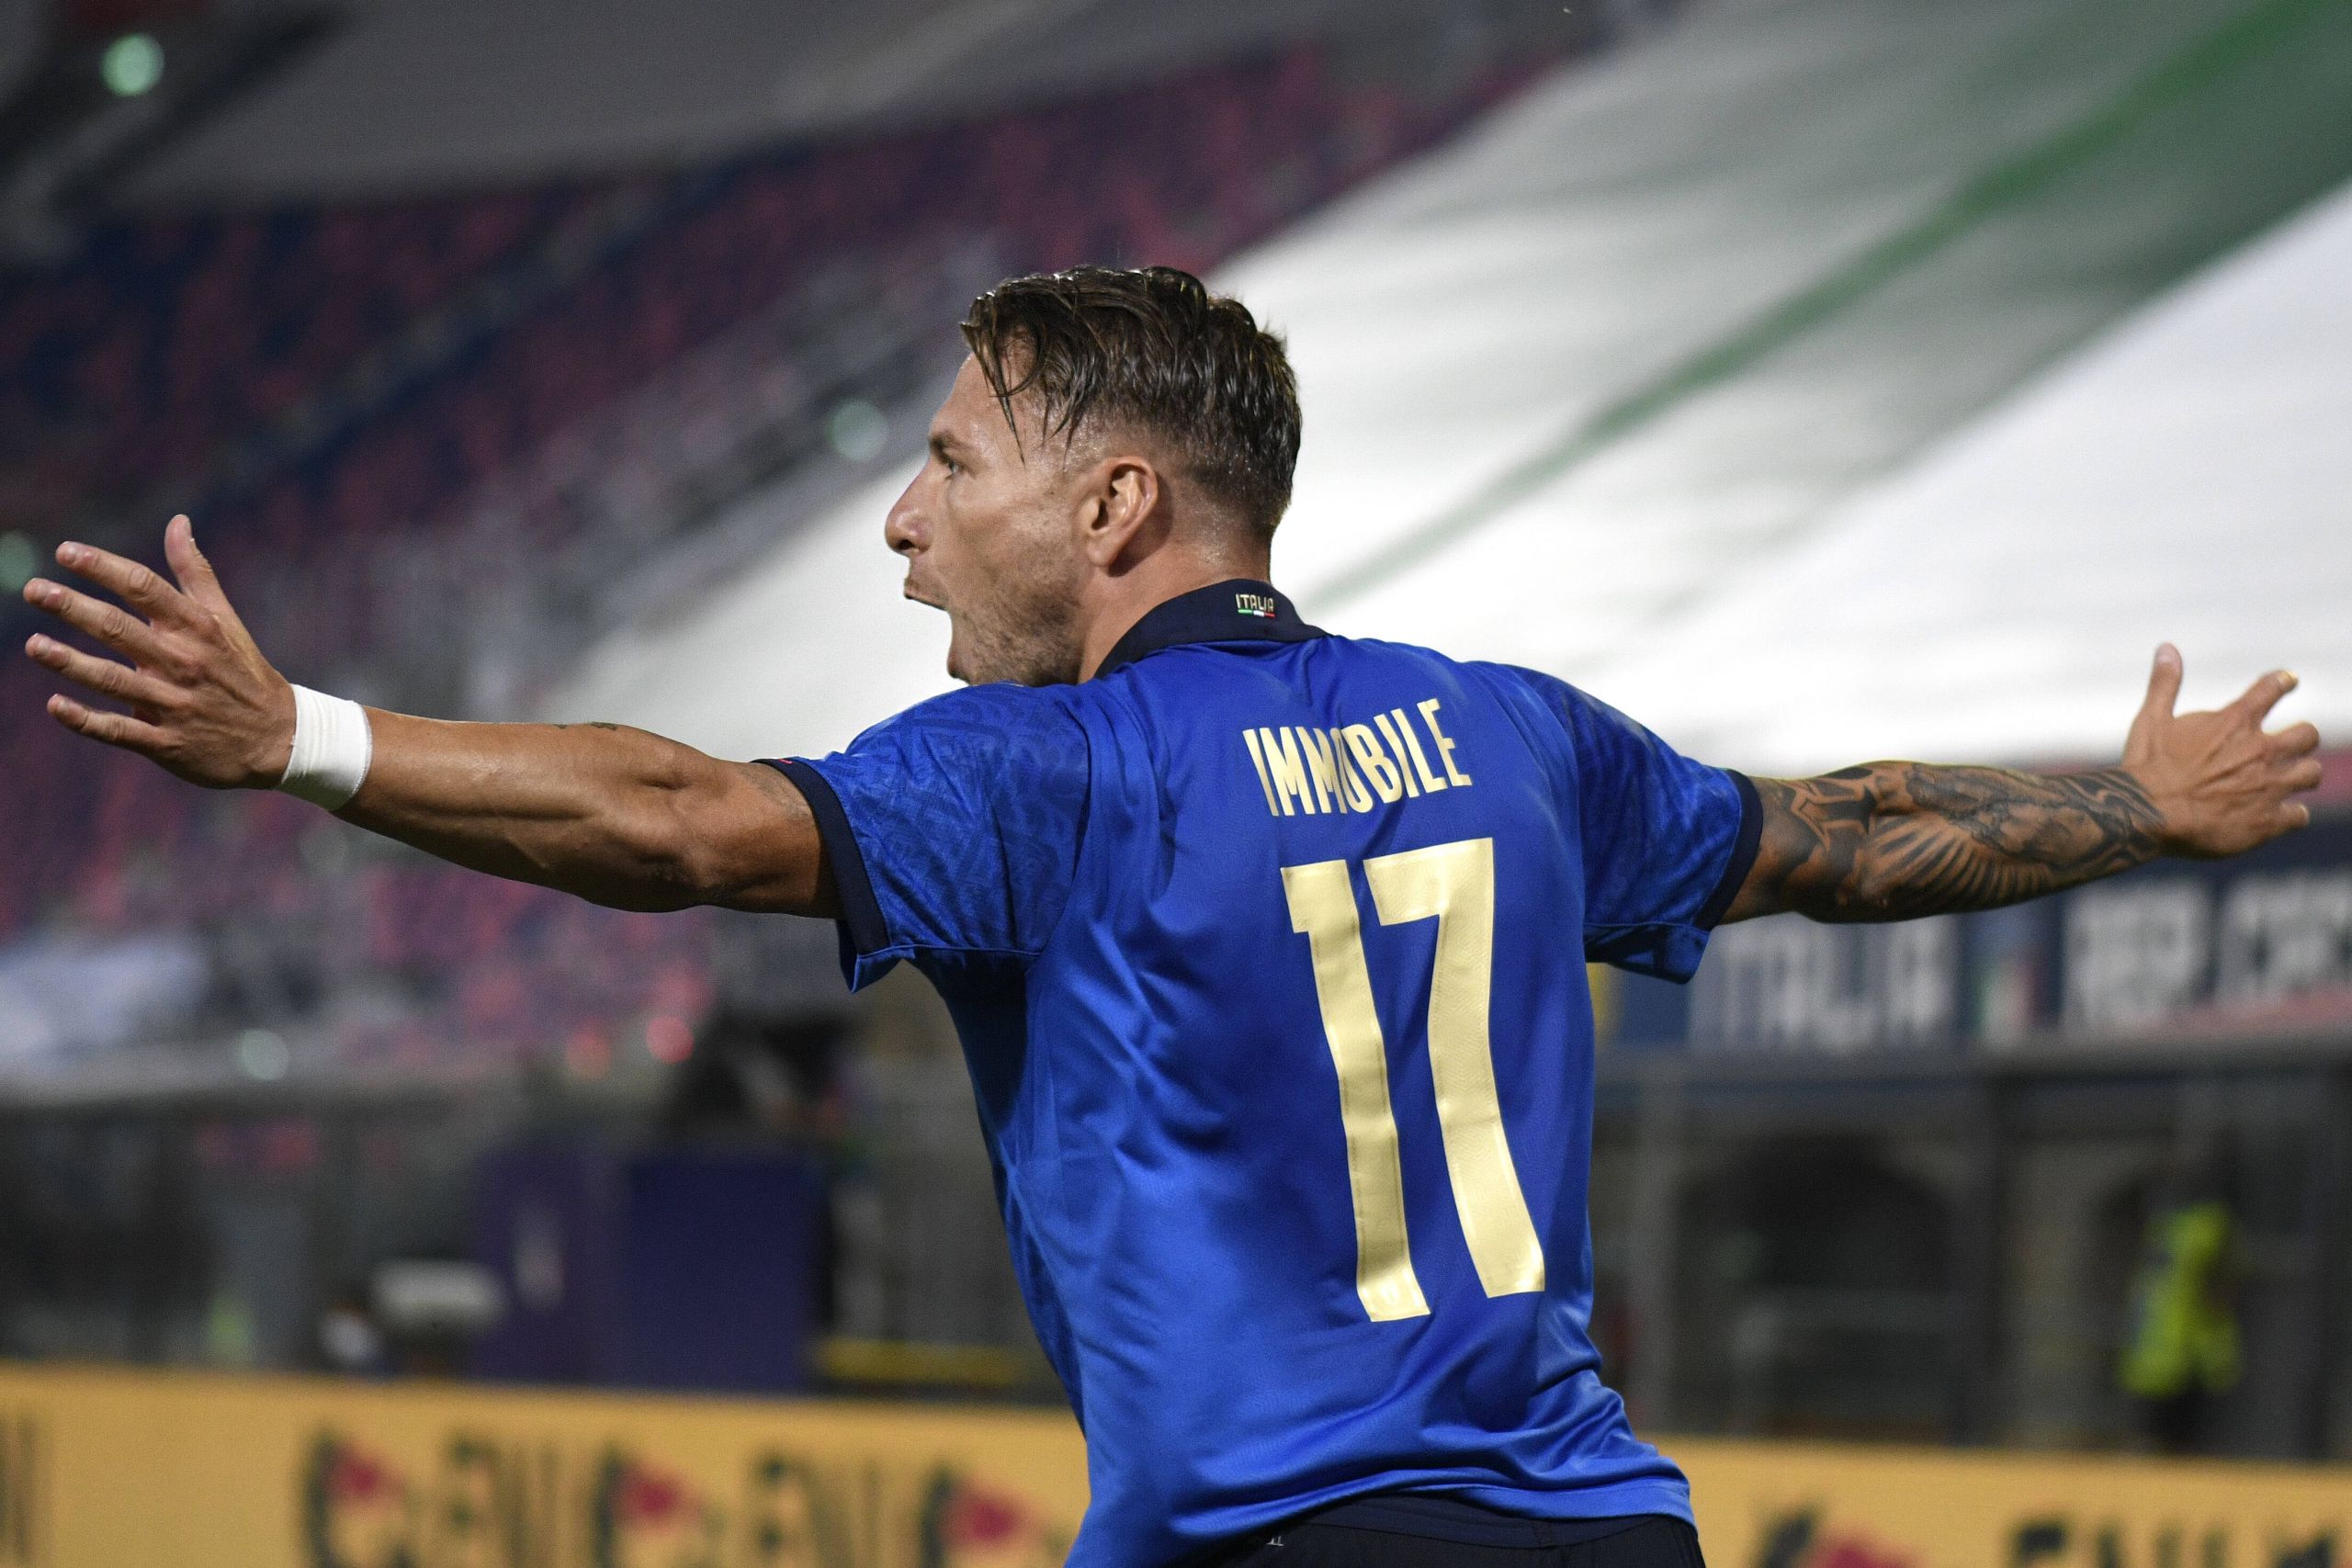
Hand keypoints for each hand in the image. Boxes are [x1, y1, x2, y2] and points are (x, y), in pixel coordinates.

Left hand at [20, 514, 295, 789]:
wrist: (278, 739)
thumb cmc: (243, 672)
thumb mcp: (226, 620)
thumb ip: (195, 572)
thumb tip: (178, 521)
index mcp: (196, 629)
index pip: (144, 588)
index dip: (103, 568)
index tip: (65, 551)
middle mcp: (183, 662)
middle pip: (119, 629)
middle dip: (73, 608)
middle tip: (34, 590)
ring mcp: (173, 703)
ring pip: (112, 680)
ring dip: (70, 662)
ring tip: (33, 645)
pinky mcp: (166, 742)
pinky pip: (119, 730)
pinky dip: (85, 720)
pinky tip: (54, 705)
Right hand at [2123, 643, 2320, 858]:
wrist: (2147, 815)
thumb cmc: (2147, 768)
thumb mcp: (2150, 720)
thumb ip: (2164, 684)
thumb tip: (2167, 648)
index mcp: (2234, 723)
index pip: (2272, 688)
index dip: (2283, 681)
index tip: (2290, 680)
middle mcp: (2260, 751)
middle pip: (2308, 734)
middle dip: (2302, 738)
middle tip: (2289, 746)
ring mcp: (2268, 786)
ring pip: (2311, 774)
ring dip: (2301, 776)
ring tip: (2288, 781)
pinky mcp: (2268, 821)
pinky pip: (2300, 815)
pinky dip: (2290, 814)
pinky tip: (2277, 816)